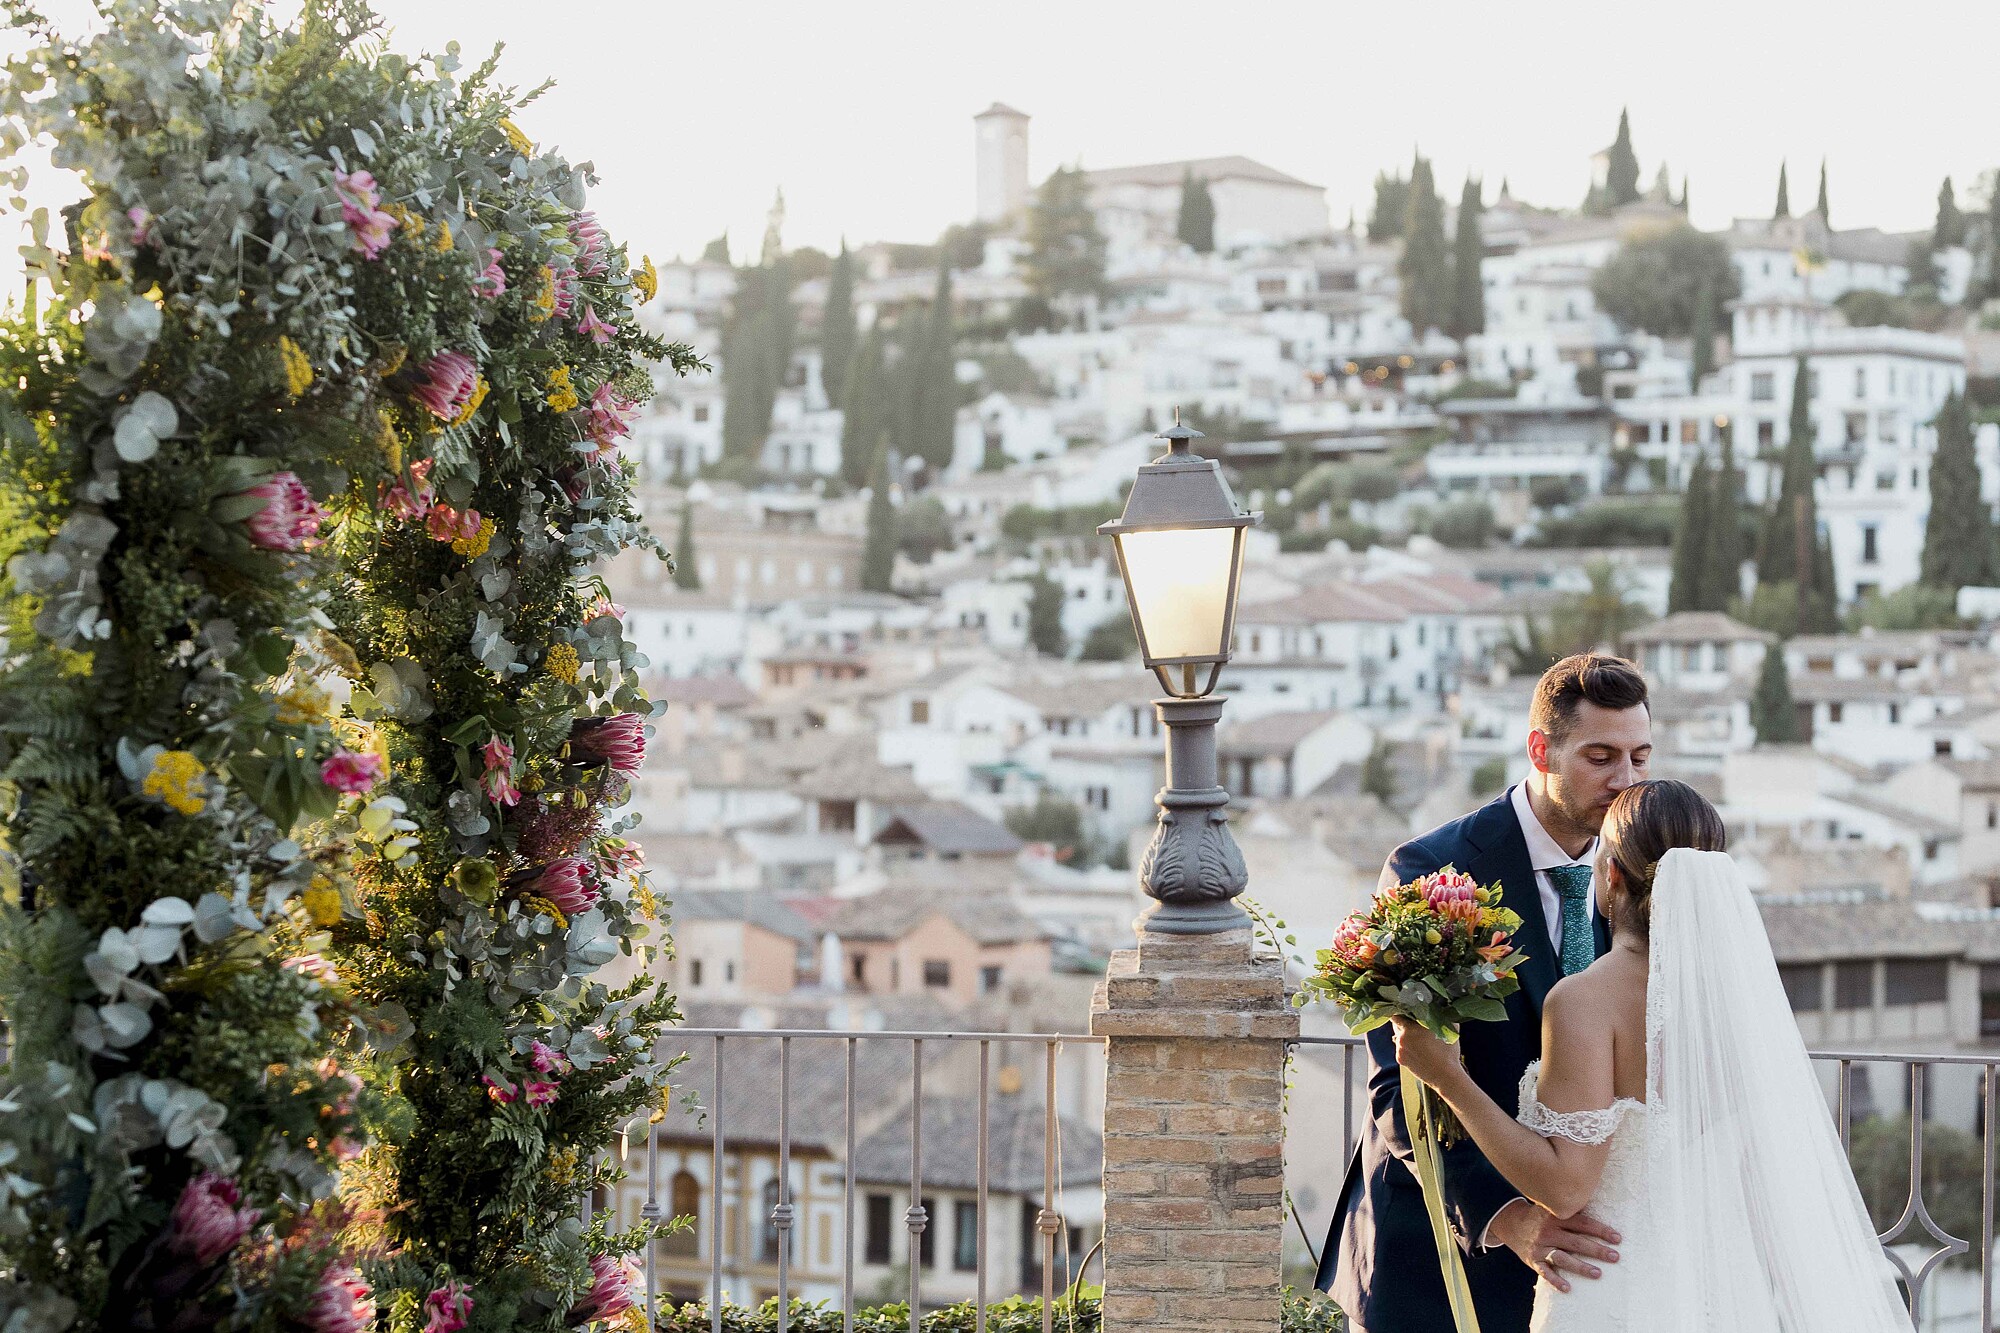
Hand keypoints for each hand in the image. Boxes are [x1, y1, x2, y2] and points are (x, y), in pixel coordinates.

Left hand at [1390, 1016, 1458, 1088]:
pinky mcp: (1400, 1059)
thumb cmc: (1449, 1052)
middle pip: (1396, 1024)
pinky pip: (1401, 1048)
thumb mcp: (1448, 1028)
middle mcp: (1401, 1038)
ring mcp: (1399, 1049)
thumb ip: (1440, 1015)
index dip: (1401, 1010)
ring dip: (1406, 1036)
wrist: (1446, 1076)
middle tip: (1414, 1023)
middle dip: (1404, 1022)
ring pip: (1399, 1037)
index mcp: (1410, 1028)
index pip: (1397, 1013)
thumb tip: (1439, 1006)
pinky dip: (1407, 1047)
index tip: (1406, 1009)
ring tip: (1419, 1039)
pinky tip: (1419, 1050)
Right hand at [1486, 1198, 1620, 1292]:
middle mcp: (1548, 1231)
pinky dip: (1555, 1280)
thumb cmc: (1540, 1217)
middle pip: (1575, 1242)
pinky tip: (1567, 1288)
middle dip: (1596, 1250)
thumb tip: (1595, 1197)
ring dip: (1580, 1266)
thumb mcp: (1551, 1207)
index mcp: (1555, 1217)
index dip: (1600, 1230)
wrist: (1510, 1224)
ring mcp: (1540, 1246)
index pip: (1581, 1223)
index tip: (1617, 1238)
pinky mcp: (1533, 1260)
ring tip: (1598, 1273)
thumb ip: (1570, 1208)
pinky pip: (1544, 1272)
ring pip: (1562, 1258)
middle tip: (1615, 1257)